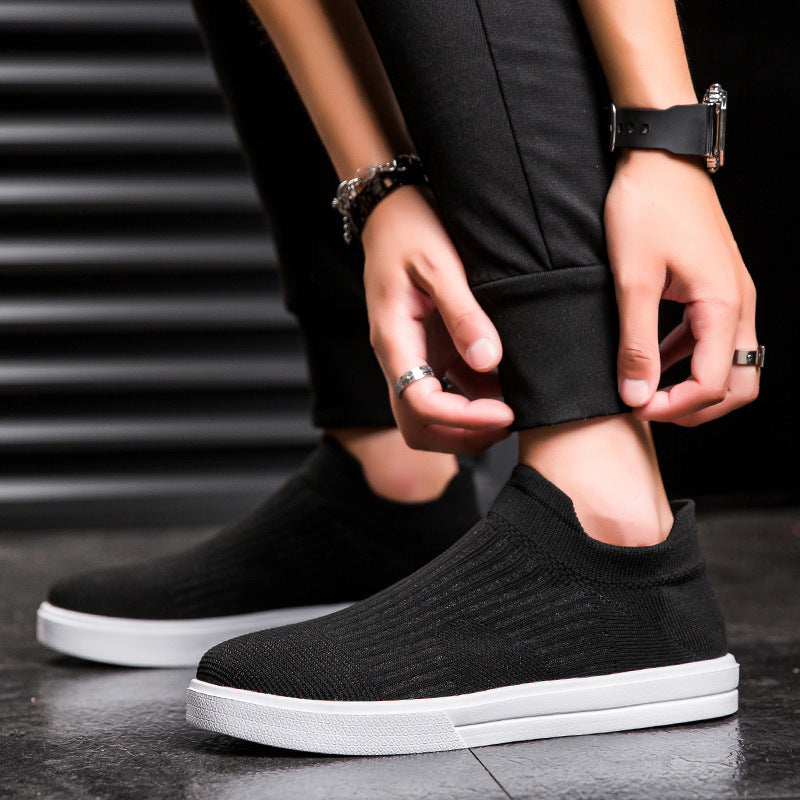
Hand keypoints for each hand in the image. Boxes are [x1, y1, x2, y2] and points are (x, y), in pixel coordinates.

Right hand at [361, 185, 514, 452]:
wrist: (393, 210)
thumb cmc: (412, 228)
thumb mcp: (440, 263)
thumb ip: (464, 313)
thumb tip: (488, 361)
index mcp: (393, 339)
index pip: (417, 404)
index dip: (463, 419)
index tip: (506, 412)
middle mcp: (399, 357)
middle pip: (417, 426)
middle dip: (462, 436)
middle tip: (509, 422)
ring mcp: (414, 357)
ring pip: (430, 417)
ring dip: (469, 425)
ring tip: (514, 407)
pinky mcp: (430, 350)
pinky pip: (449, 391)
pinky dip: (477, 400)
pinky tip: (507, 385)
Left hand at [605, 150, 759, 425]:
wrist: (659, 156)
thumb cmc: (646, 208)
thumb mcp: (632, 281)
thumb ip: (636, 344)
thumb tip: (636, 396)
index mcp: (723, 304)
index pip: (713, 383)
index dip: (674, 407)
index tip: (635, 407)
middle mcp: (739, 303)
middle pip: (739, 383)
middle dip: (697, 407)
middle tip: (650, 409)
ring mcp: (733, 294)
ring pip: (730, 363)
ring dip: (693, 385)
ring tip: (647, 389)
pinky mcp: (718, 286)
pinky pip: (715, 338)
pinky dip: (689, 359)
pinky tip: (654, 357)